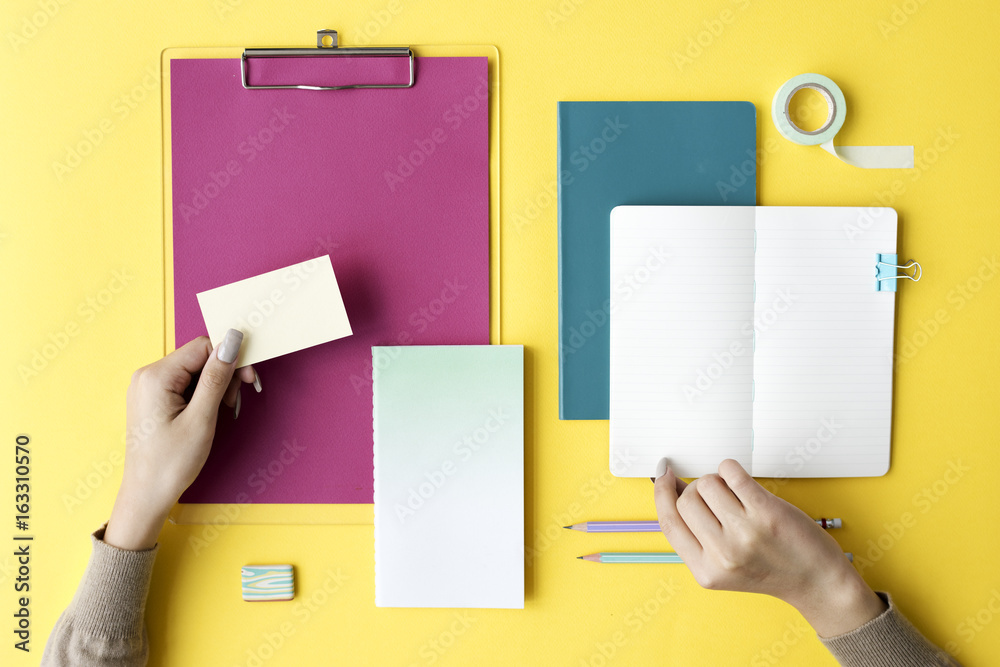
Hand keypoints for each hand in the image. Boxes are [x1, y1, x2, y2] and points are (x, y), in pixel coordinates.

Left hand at [103, 331, 257, 550]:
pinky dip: (202, 396)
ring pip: (193, 372)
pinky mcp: (152, 400)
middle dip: (223, 376)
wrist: (146, 497)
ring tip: (220, 412)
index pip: (203, 347)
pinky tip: (208, 414)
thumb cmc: (171, 463)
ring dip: (214, 388)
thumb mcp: (202, 418)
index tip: (247, 381)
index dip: (230, 360)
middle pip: (198, 358)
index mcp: (155, 376)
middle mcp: (147, 376)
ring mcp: (147, 388)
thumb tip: (233, 339)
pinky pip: (184, 385)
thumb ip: (217, 376)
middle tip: (234, 403)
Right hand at [653, 458, 886, 637]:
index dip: (661, 494)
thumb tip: (672, 488)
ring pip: (707, 483)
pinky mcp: (767, 512)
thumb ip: (697, 533)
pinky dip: (730, 468)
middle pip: (686, 499)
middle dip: (697, 489)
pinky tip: (740, 480)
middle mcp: (722, 554)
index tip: (663, 475)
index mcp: (706, 571)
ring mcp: (744, 532)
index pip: (669, 523)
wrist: (817, 582)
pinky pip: (731, 472)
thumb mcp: (724, 565)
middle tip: (718, 497)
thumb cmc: (773, 569)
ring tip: (737, 495)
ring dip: (717, 480)